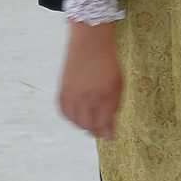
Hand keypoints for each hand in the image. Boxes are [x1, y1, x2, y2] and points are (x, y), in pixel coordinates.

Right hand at [59, 22, 122, 139]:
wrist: (89, 44)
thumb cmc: (107, 64)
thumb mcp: (117, 85)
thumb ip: (113, 106)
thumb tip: (109, 125)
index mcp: (105, 97)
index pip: (104, 124)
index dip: (108, 133)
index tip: (111, 136)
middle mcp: (87, 98)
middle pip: (89, 125)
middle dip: (95, 131)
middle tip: (101, 133)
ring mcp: (73, 94)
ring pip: (76, 121)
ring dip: (83, 126)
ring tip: (90, 126)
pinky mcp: (62, 90)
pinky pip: (64, 111)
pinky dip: (71, 118)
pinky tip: (77, 117)